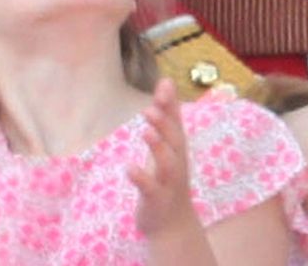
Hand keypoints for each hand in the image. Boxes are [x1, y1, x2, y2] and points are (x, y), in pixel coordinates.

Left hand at [128, 79, 200, 239]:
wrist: (174, 226)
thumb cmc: (169, 180)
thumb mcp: (169, 147)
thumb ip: (166, 117)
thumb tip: (166, 81)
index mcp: (177, 150)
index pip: (177, 122)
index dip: (171, 104)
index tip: (165, 83)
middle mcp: (177, 164)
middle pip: (175, 141)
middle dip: (165, 124)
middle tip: (150, 108)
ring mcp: (168, 183)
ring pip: (167, 164)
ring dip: (158, 148)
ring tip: (146, 132)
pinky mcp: (157, 200)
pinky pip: (150, 188)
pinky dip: (141, 177)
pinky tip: (129, 168)